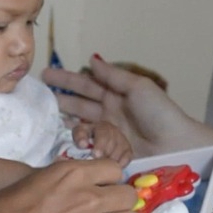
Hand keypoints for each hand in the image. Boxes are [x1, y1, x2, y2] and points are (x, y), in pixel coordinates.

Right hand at [42, 55, 196, 156]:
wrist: (175, 145)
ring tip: (58, 119)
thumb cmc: (160, 113)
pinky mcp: (108, 152)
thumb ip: (113, 76)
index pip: (86, 84)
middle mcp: (109, 113)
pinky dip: (82, 141)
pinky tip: (75, 139)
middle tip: (38, 96)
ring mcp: (108, 133)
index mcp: (116, 95)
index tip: (46, 74)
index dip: (66, 79)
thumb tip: (92, 60)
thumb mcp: (137, 87)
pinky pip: (89, 145)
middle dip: (59, 99)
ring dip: (69, 121)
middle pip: (78, 104)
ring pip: (80, 125)